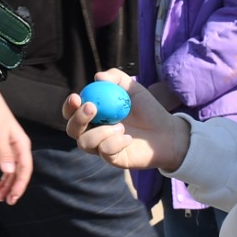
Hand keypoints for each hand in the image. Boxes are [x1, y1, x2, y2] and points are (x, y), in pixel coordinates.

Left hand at [0, 85, 33, 204]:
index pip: (25, 169)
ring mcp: (13, 150)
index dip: (20, 184)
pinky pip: (7, 168)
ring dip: (7, 185)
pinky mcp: (6, 150)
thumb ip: (3, 154)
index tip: (14, 196)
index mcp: (22, 146)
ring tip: (0, 197)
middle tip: (7, 201)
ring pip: (13, 172)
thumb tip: (9, 170)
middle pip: (20, 173)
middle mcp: (20, 149)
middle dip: (14, 188)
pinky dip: (3, 178)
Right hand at [62, 70, 189, 175]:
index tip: (76, 97)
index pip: (72, 111)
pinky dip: (115, 143)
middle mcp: (93, 131)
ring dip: (100, 132)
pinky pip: (104, 152)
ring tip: (121, 126)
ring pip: (84, 143)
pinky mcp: (112, 159)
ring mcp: (101, 147)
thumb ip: (116, 78)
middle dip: (78, 118)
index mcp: (94, 114)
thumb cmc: (148, 110)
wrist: (167, 132)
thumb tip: (98, 77)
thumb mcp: (133, 88)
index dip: (69, 106)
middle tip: (92, 108)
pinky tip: (129, 139)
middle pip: (72, 129)